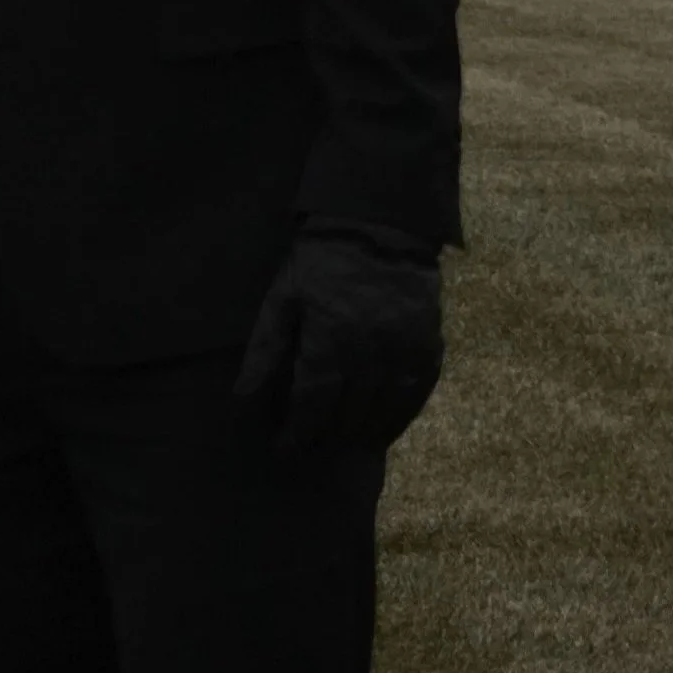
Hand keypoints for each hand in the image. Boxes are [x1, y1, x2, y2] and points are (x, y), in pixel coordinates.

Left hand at [234, 221, 443, 453]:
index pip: (312, 405)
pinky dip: (399, 419)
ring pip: (383, 414)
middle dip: (326, 437)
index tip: (284, 449)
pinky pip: (416, 397)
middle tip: (312, 447)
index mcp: (330, 340)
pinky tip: (383, 430)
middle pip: (348, 416)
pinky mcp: (429, 347)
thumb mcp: (284, 295)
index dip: (297, 433)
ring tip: (343, 445)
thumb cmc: (322, 261)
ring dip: (361, 435)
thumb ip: (266, 347)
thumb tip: (243, 395)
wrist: (380, 223)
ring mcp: (404, 353)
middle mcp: (370, 355)